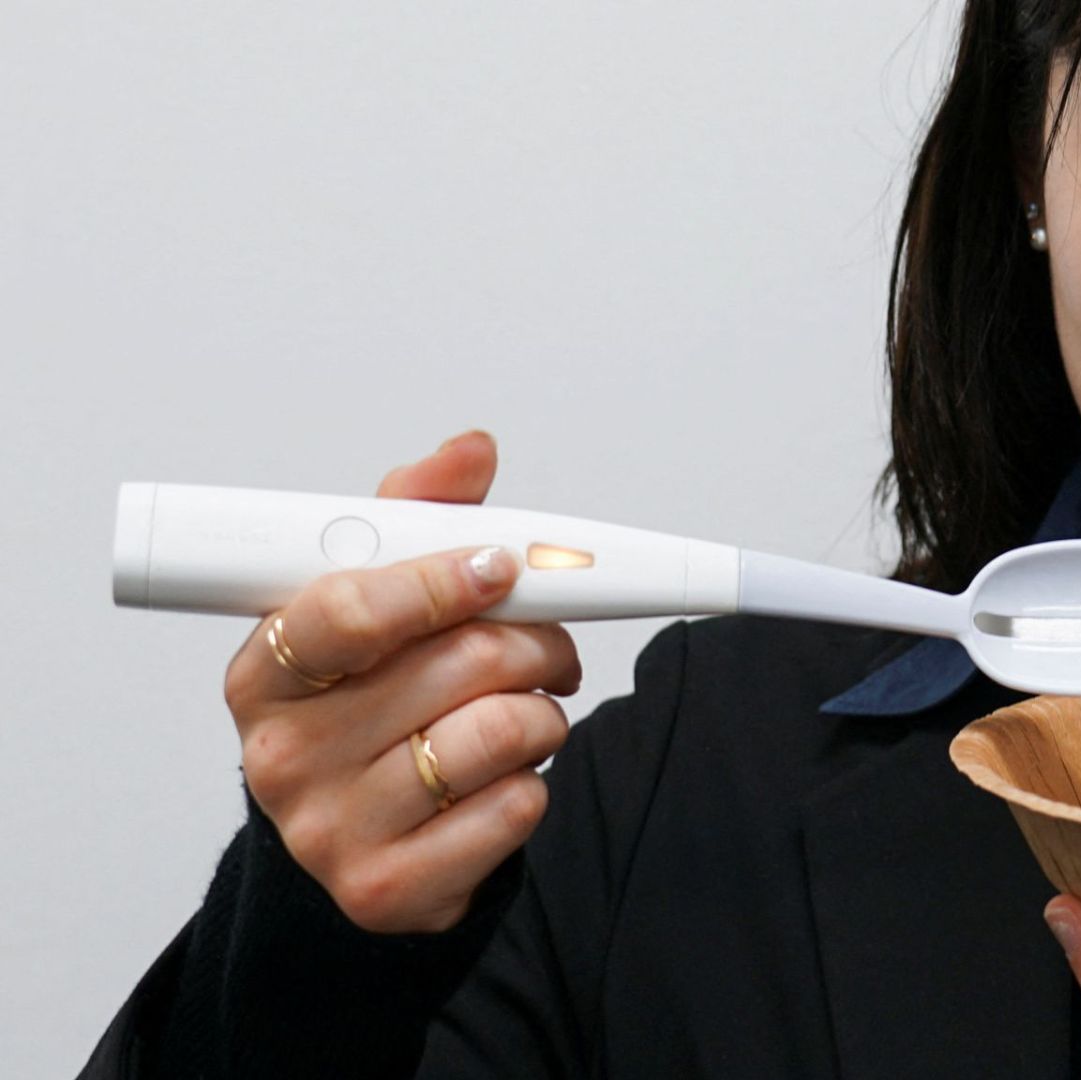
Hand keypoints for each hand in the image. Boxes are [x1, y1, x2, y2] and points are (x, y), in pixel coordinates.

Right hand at [224, 430, 582, 933]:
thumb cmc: (372, 705)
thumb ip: (418, 520)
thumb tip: (469, 450)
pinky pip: (517, 808)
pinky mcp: (389, 889)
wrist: (360, 840)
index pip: (351, 610)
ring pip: (503, 733)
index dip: (442, 580)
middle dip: (533, 641)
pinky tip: (504, 776)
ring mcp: (331, 830)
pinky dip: (536, 780)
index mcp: (265, 670)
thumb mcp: (378, 607)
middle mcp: (282, 754)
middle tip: (543, 645)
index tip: (501, 566)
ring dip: (546, 712)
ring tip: (527, 710)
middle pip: (458, 664)